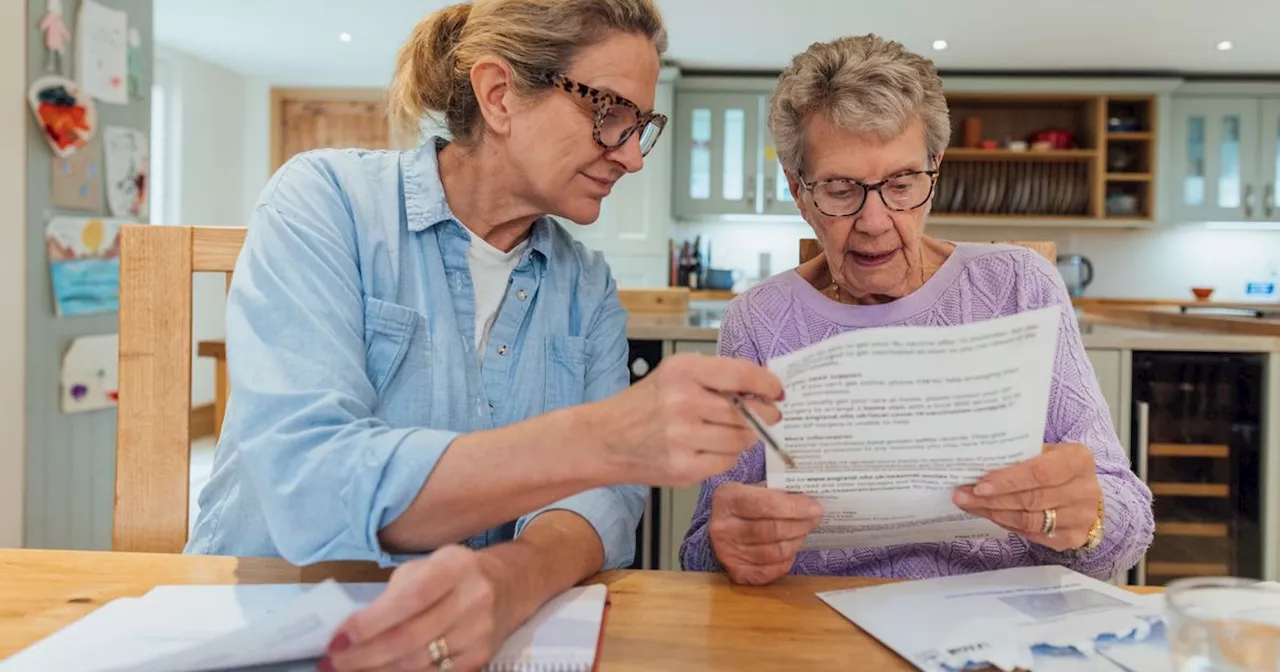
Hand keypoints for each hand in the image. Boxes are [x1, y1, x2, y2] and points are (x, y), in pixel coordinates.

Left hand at [323, 545, 505, 671]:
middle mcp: (472, 600)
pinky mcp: (480, 658)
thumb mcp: (427, 566)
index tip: (338, 638)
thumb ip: (394, 594)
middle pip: (409, 639)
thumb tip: (351, 630)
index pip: (408, 600)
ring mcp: (479, 633)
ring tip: (349, 669)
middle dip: (363, 655)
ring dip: (377, 670)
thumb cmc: (456, 573)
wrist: (511, 584)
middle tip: (333, 661)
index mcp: (455, 568)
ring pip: (418, 663)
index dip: (370, 623)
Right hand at [597, 353, 783, 486]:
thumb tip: (763, 386)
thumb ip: (717, 377)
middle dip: (764, 416)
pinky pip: (726, 462)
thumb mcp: (674, 375)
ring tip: (731, 432)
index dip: (768, 384)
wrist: (604, 439)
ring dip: (745, 437)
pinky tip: (711, 448)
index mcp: (683, 371)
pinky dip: (726, 456)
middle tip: (768, 416)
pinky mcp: (682, 468)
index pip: (742, 375)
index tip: (778, 391)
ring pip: (741, 440)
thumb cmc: (643, 406)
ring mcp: (682, 438)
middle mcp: (682, 402)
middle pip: (747, 412)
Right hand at [709, 482, 822, 584]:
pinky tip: (790, 549)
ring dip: (796, 542)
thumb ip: (778, 494)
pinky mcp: (736, 573)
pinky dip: (786, 561)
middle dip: (800, 525)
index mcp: (727, 499)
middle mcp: (723, 527)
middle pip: (773, 530)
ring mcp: (727, 553)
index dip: (795, 508)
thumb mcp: (754, 489)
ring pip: (775, 552)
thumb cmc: (743, 505)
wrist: (721, 527)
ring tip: (802, 533)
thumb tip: (809, 503)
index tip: (815, 508)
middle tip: (814, 519)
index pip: (766, 504)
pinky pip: (772, 570)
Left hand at [953, 443, 1101, 551]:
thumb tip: (974, 467)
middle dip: (992, 499)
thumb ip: (1018, 458)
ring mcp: (1082, 517)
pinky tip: (990, 515)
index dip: (1008, 481)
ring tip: (970, 505)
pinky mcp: (1074, 537)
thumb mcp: (1044, 453)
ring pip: (1029, 520)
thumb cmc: (1055, 467)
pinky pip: (1032, 534)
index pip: (1040, 473)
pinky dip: (1007, 524)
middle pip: (1032, 499)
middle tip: (962, 496)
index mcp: (1078, 460)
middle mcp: (1085, 490)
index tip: (979, 485)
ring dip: (995, 513)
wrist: (1082, 492)